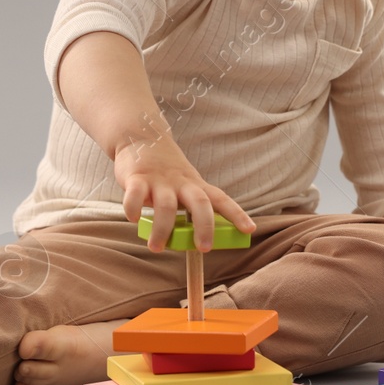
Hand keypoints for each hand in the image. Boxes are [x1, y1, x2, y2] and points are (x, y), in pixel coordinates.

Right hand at [114, 132, 254, 252]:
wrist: (140, 135)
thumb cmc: (166, 171)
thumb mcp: (184, 184)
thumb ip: (190, 208)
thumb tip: (198, 241)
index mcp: (195, 185)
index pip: (221, 199)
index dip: (237, 214)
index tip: (250, 230)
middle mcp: (181, 182)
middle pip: (200, 203)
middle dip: (205, 226)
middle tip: (205, 249)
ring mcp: (159, 180)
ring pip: (166, 206)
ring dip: (162, 229)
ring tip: (156, 247)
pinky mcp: (136, 178)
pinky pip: (134, 195)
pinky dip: (134, 209)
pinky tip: (134, 220)